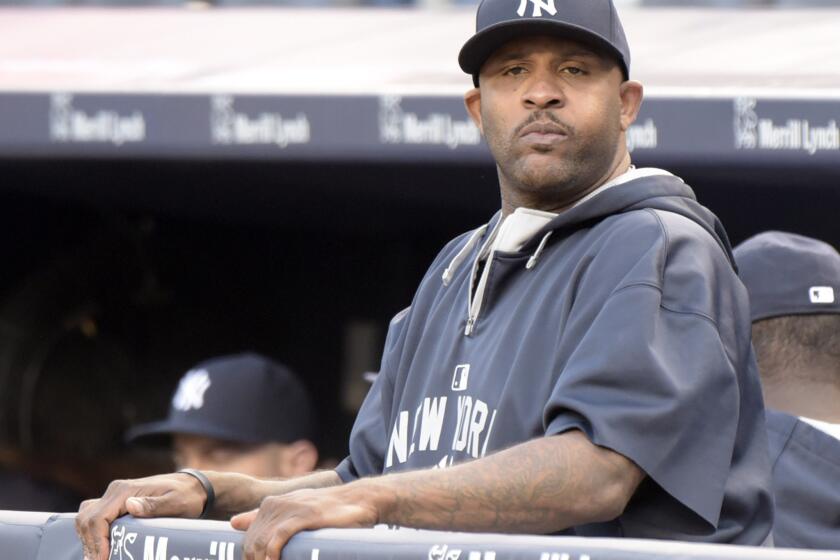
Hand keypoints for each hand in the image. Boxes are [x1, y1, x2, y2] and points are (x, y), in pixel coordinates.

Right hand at [76, 472, 207, 559]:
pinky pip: (95, 518)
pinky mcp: (117, 502)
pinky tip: (100, 549)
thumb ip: (154, 505)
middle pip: (86, 519)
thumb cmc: (187, 496)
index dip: (96, 542)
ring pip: (87, 518)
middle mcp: (116, 491)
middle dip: (89, 544)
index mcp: (125, 491)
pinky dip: (93, 534)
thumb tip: (130, 505)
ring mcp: (115, 496)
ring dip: (88, 540)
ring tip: (99, 559)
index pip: (97, 518)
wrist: (193, 486)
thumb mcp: (176, 502)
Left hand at [230, 484, 379, 559]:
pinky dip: (273, 554)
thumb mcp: (293, 508)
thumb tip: (233, 523)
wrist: (359, 499)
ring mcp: (290, 508)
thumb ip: (262, 516)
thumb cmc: (327, 509)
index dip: (250, 557)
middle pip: (252, 542)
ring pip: (262, 541)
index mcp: (271, 504)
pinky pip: (279, 537)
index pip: (249, 537)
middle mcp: (276, 504)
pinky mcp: (304, 515)